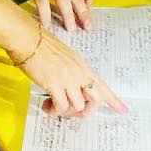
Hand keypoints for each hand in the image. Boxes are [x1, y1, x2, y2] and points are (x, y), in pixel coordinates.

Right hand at [12, 24, 126, 117]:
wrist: (28, 38)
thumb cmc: (41, 44)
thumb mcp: (64, 56)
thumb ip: (71, 71)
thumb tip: (71, 86)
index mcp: (82, 66)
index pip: (102, 85)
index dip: (113, 100)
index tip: (122, 110)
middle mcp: (78, 73)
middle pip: (96, 100)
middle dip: (86, 110)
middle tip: (72, 111)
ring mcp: (68, 79)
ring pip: (78, 107)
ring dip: (66, 111)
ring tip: (54, 106)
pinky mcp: (54, 85)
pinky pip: (61, 107)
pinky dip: (54, 111)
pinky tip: (47, 106)